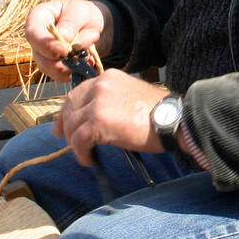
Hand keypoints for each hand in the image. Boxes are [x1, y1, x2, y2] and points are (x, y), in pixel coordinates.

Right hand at [25, 0, 111, 81]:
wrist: (93, 25)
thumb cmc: (83, 14)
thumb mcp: (81, 11)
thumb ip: (71, 23)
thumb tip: (64, 38)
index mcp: (38, 18)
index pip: (33, 34)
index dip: (47, 45)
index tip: (65, 50)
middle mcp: (37, 38)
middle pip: (39, 55)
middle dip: (61, 60)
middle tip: (82, 55)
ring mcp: (43, 54)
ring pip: (49, 68)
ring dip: (70, 66)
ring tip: (89, 55)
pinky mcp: (53, 66)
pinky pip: (60, 75)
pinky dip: (75, 72)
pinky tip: (88, 64)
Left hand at [51, 70, 167, 165]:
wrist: (174, 120)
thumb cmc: (160, 113)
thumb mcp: (131, 96)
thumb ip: (111, 101)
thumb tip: (92, 118)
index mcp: (108, 78)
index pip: (78, 92)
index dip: (68, 110)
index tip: (64, 124)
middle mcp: (100, 86)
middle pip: (70, 107)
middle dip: (66, 126)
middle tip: (66, 140)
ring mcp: (98, 103)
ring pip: (72, 125)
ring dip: (76, 143)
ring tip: (86, 154)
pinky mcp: (98, 121)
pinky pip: (79, 140)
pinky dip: (81, 153)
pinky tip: (90, 160)